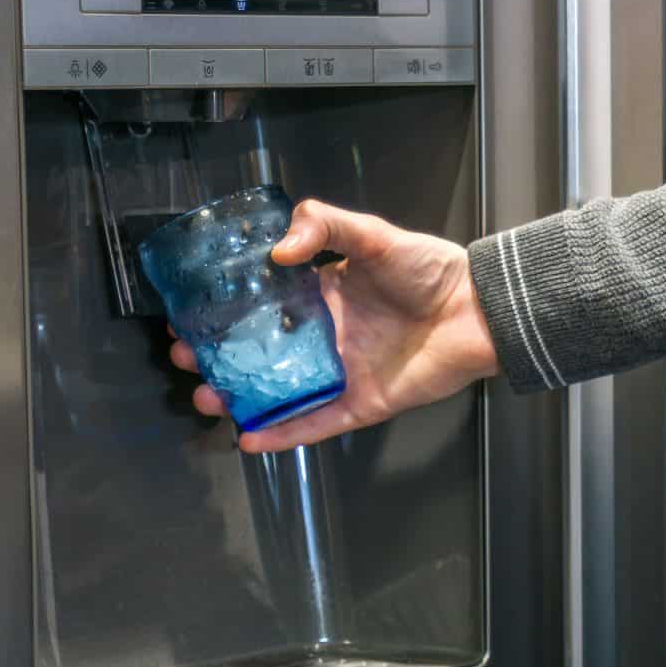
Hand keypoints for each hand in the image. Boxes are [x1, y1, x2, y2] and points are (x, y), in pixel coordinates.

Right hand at [170, 200, 499, 452]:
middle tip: (188, 358)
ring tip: (207, 399)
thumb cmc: (431, 270)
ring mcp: (341, 372)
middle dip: (221, 359)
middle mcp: (326, 336)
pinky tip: (250, 438)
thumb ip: (325, 228)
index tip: (191, 315)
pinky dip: (284, 433)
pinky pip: (316, 422)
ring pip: (280, 392)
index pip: (262, 307)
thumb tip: (278, 250)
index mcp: (323, 296)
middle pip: (262, 353)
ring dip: (242, 400)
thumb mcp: (373, 234)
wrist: (477, 310)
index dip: (226, 313)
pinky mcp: (361, 402)